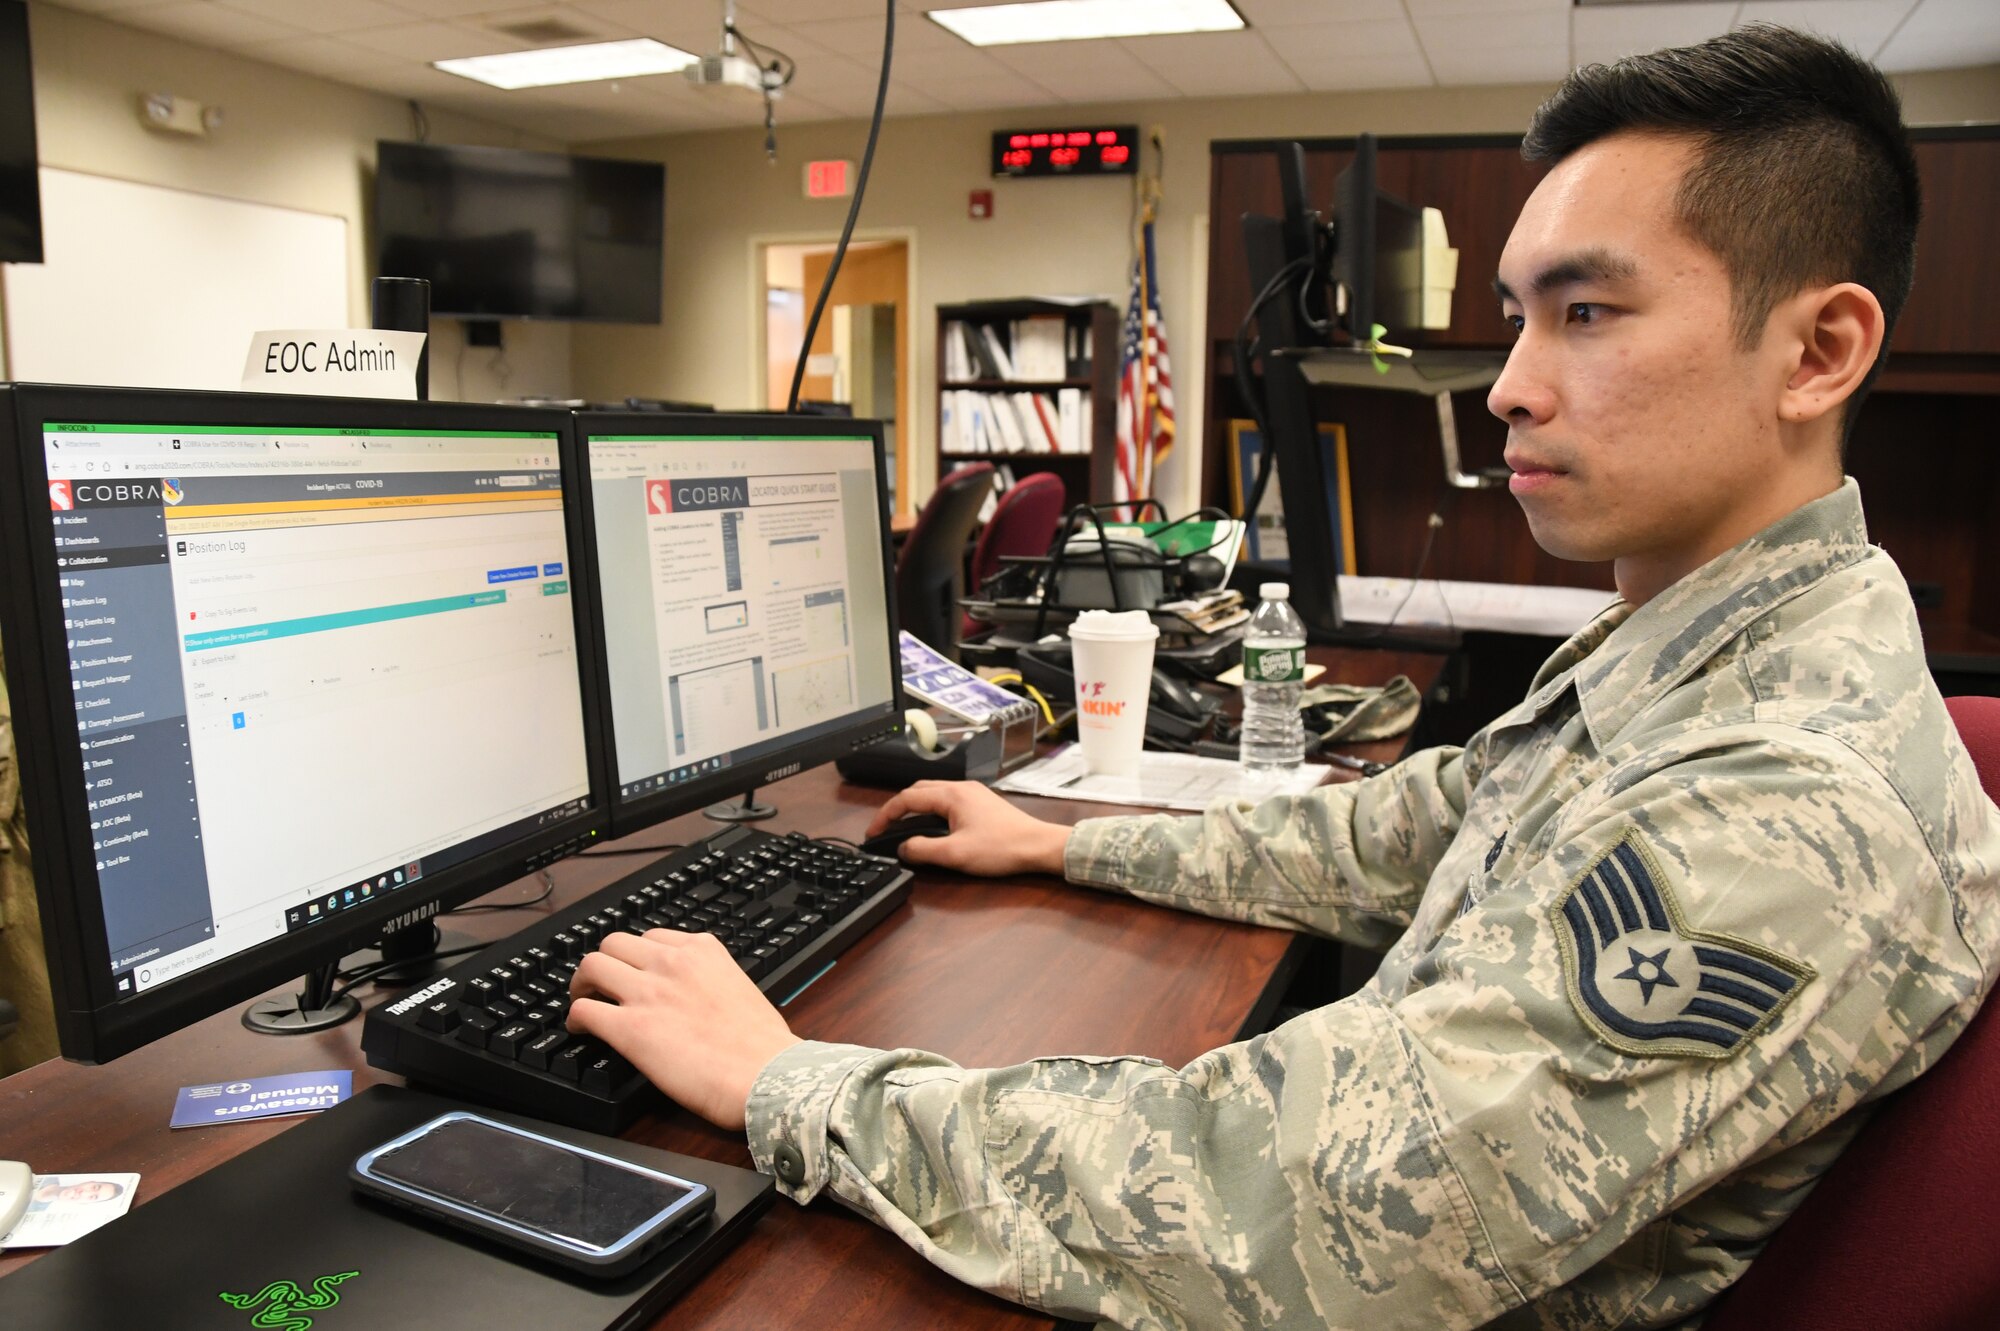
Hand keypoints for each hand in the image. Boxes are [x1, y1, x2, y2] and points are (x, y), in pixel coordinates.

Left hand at [567, 930, 798, 1129]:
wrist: (766, 1075)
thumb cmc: (762, 1045)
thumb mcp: (739, 987)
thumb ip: (710, 979)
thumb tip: (693, 996)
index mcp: (702, 950)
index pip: (651, 937)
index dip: (636, 956)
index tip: (633, 971)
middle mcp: (671, 963)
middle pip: (613, 942)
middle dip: (604, 963)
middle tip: (600, 984)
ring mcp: (648, 992)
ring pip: (592, 966)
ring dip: (582, 984)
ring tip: (584, 1001)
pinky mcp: (629, 1028)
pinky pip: (583, 1010)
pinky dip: (575, 1019)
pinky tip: (581, 1030)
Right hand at [863, 780, 1070, 876]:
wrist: (1038, 847)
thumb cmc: (1002, 848)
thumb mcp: (955, 855)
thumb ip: (923, 850)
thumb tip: (903, 848)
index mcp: (951, 795)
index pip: (906, 798)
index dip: (885, 816)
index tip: (873, 832)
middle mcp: (961, 788)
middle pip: (918, 790)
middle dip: (898, 808)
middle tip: (885, 828)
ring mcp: (973, 794)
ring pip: (934, 794)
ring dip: (915, 808)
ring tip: (904, 828)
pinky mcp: (982, 803)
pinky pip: (948, 800)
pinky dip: (932, 810)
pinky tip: (933, 827)